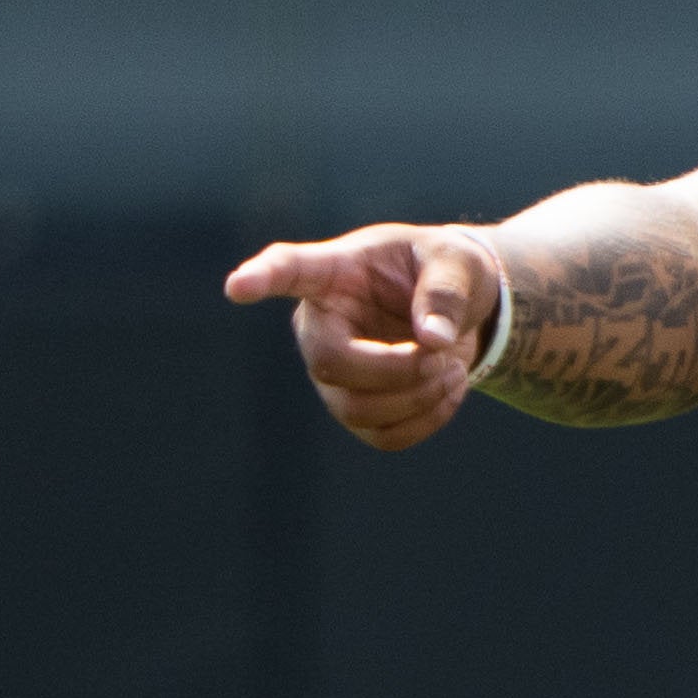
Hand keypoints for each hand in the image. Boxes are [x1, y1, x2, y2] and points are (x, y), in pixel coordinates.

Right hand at [227, 220, 519, 448]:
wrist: (459, 309)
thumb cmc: (447, 271)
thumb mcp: (458, 261)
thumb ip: (445, 292)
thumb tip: (433, 340)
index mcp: (334, 272)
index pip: (287, 271)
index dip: (260, 279)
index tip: (237, 287)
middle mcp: (320, 324)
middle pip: (330, 363)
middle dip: (396, 369)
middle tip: (444, 353)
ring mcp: (333, 371)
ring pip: (355, 410)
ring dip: (418, 398)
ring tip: (454, 369)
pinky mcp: (357, 406)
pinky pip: (383, 436)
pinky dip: (427, 421)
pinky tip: (448, 390)